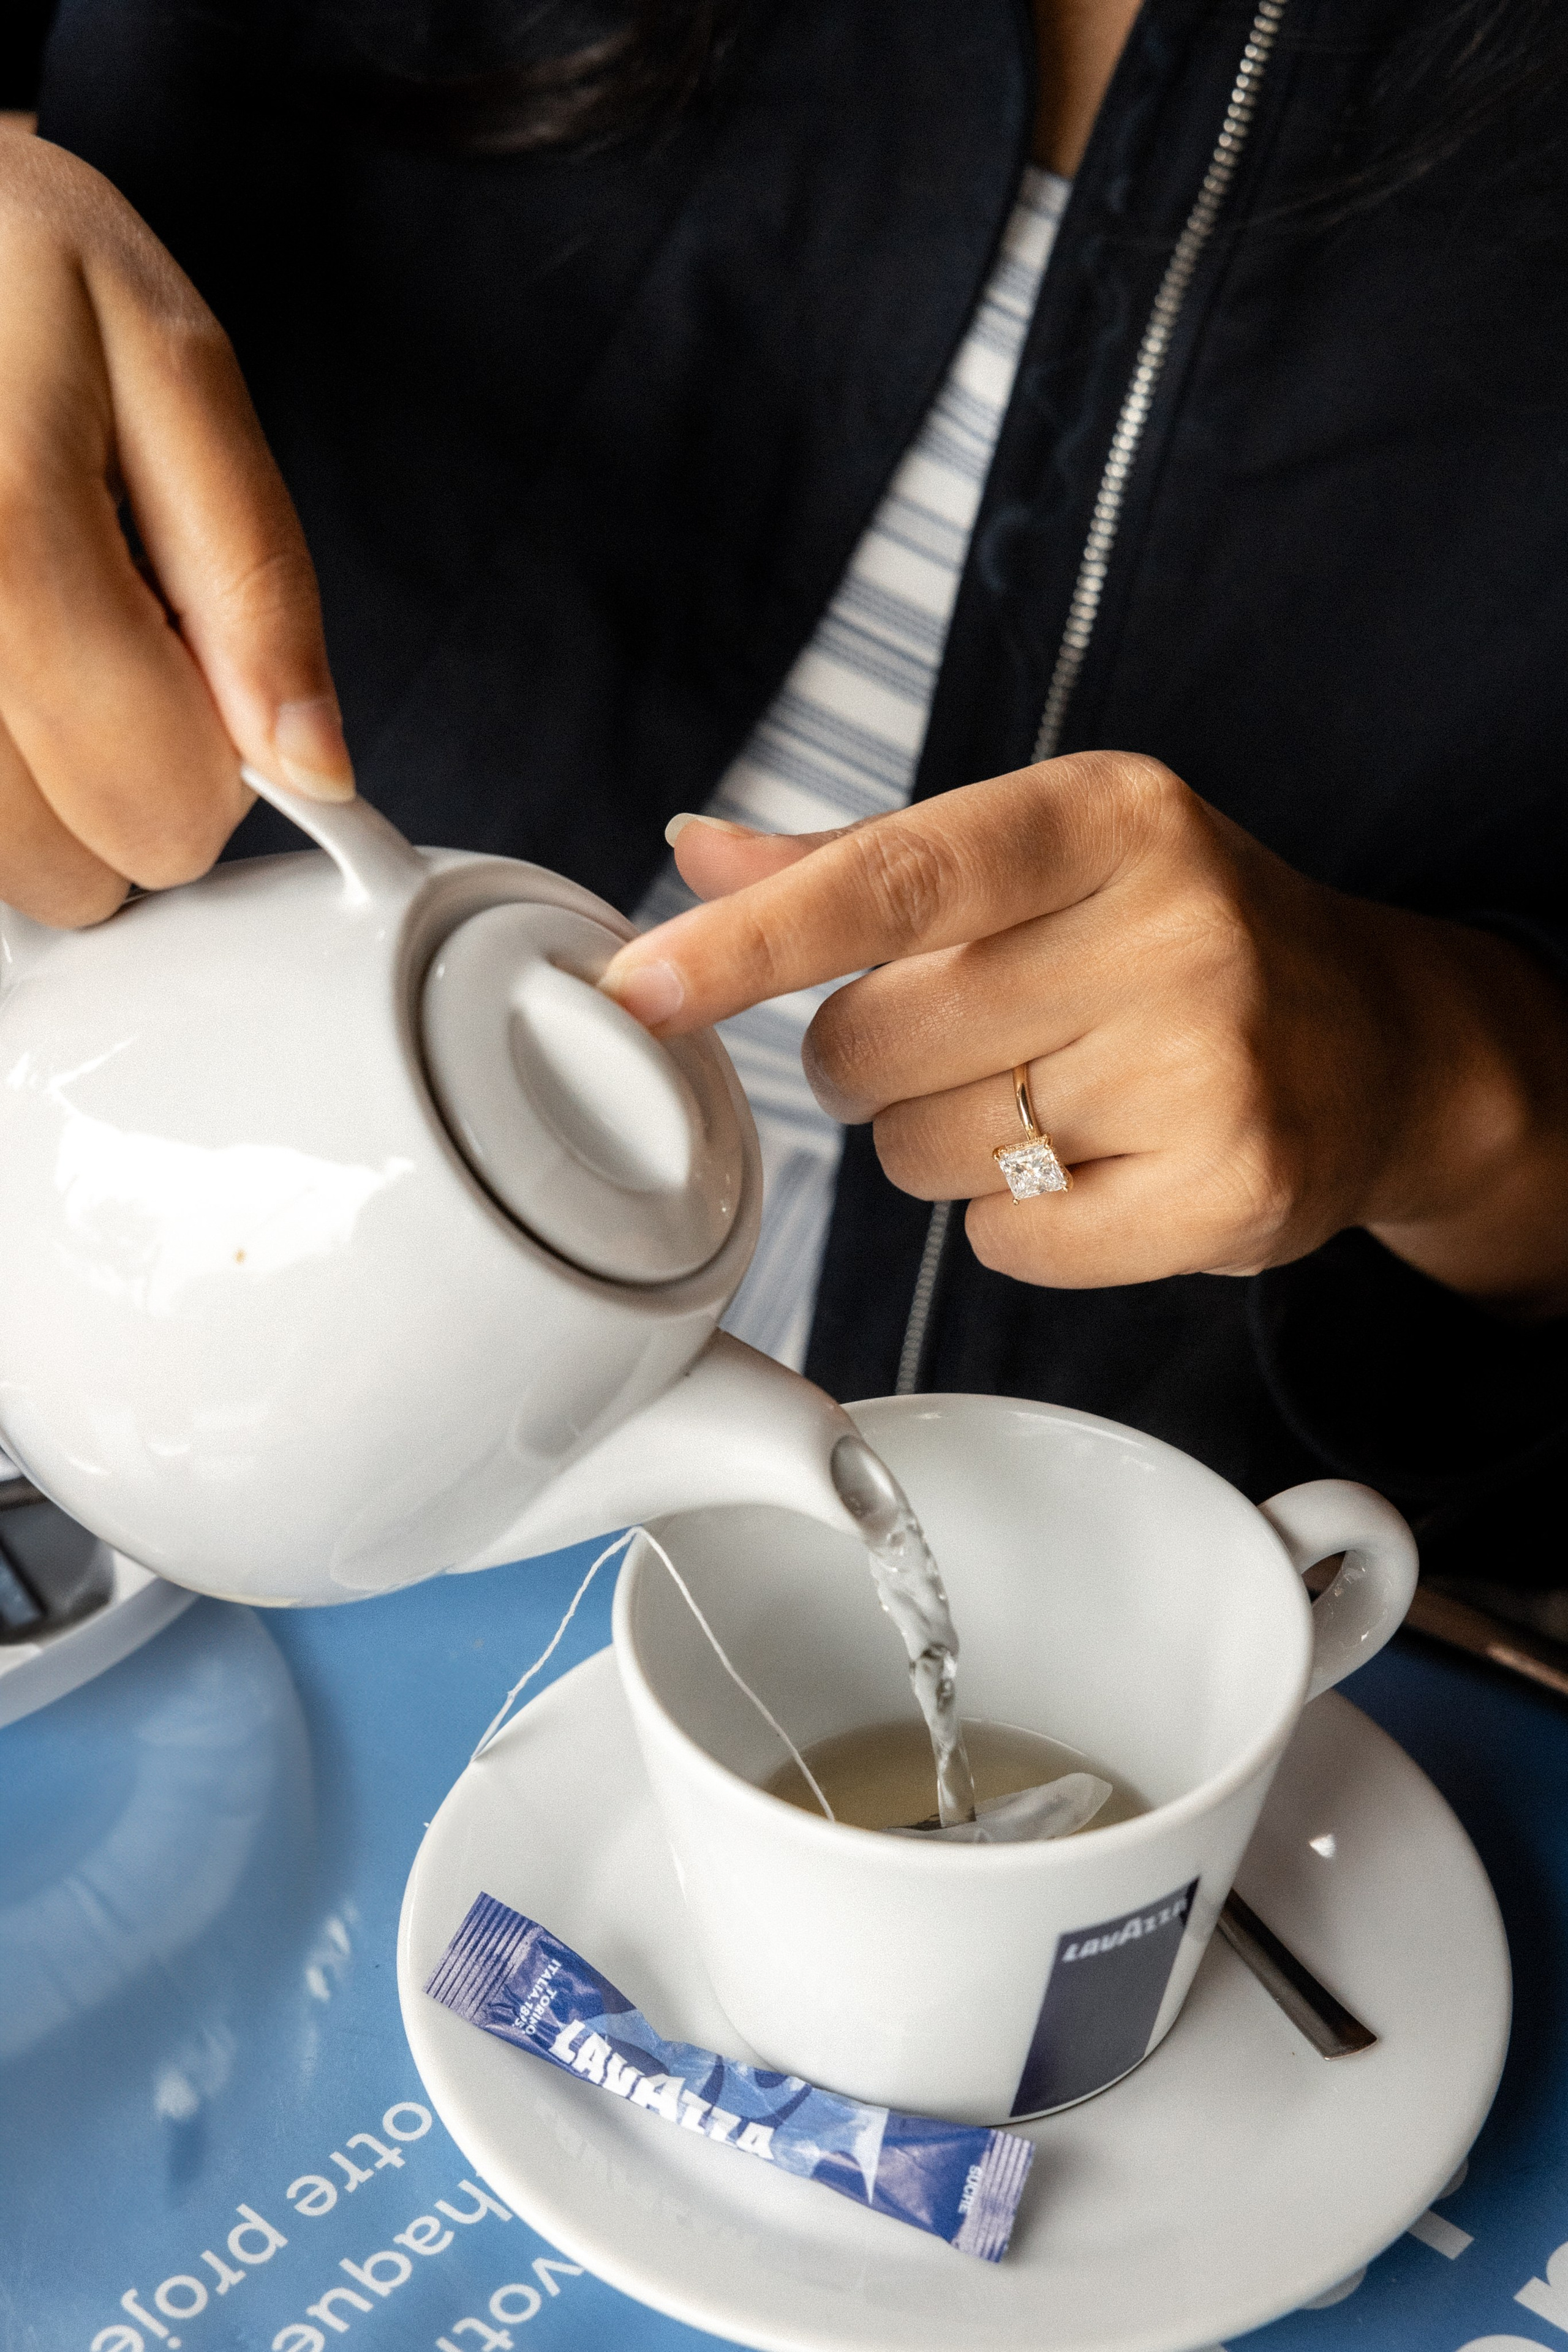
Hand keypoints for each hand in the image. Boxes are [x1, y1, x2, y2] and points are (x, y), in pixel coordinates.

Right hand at [0, 136, 350, 927]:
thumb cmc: (11, 265)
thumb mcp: (174, 373)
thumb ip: (253, 579)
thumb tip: (314, 765)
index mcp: (5, 545)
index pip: (156, 801)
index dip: (217, 778)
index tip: (206, 689)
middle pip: (62, 864)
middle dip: (120, 790)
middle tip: (108, 647)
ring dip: (38, 796)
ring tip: (39, 641)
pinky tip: (2, 668)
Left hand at [603, 754, 1567, 1314]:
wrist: (1380, 1047)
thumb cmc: (1177, 937)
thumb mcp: (1048, 857)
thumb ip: (866, 858)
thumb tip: (697, 848)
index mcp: (1106, 816)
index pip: (894, 878)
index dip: (753, 940)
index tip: (641, 985)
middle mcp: (1169, 927)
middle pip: (874, 1046)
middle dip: (877, 1065)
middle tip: (974, 1039)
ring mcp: (1208, 1065)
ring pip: (924, 1157)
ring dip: (949, 1147)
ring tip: (1057, 1096)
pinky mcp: (1230, 1190)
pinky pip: (1007, 1248)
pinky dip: (1020, 1228)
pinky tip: (1099, 1167)